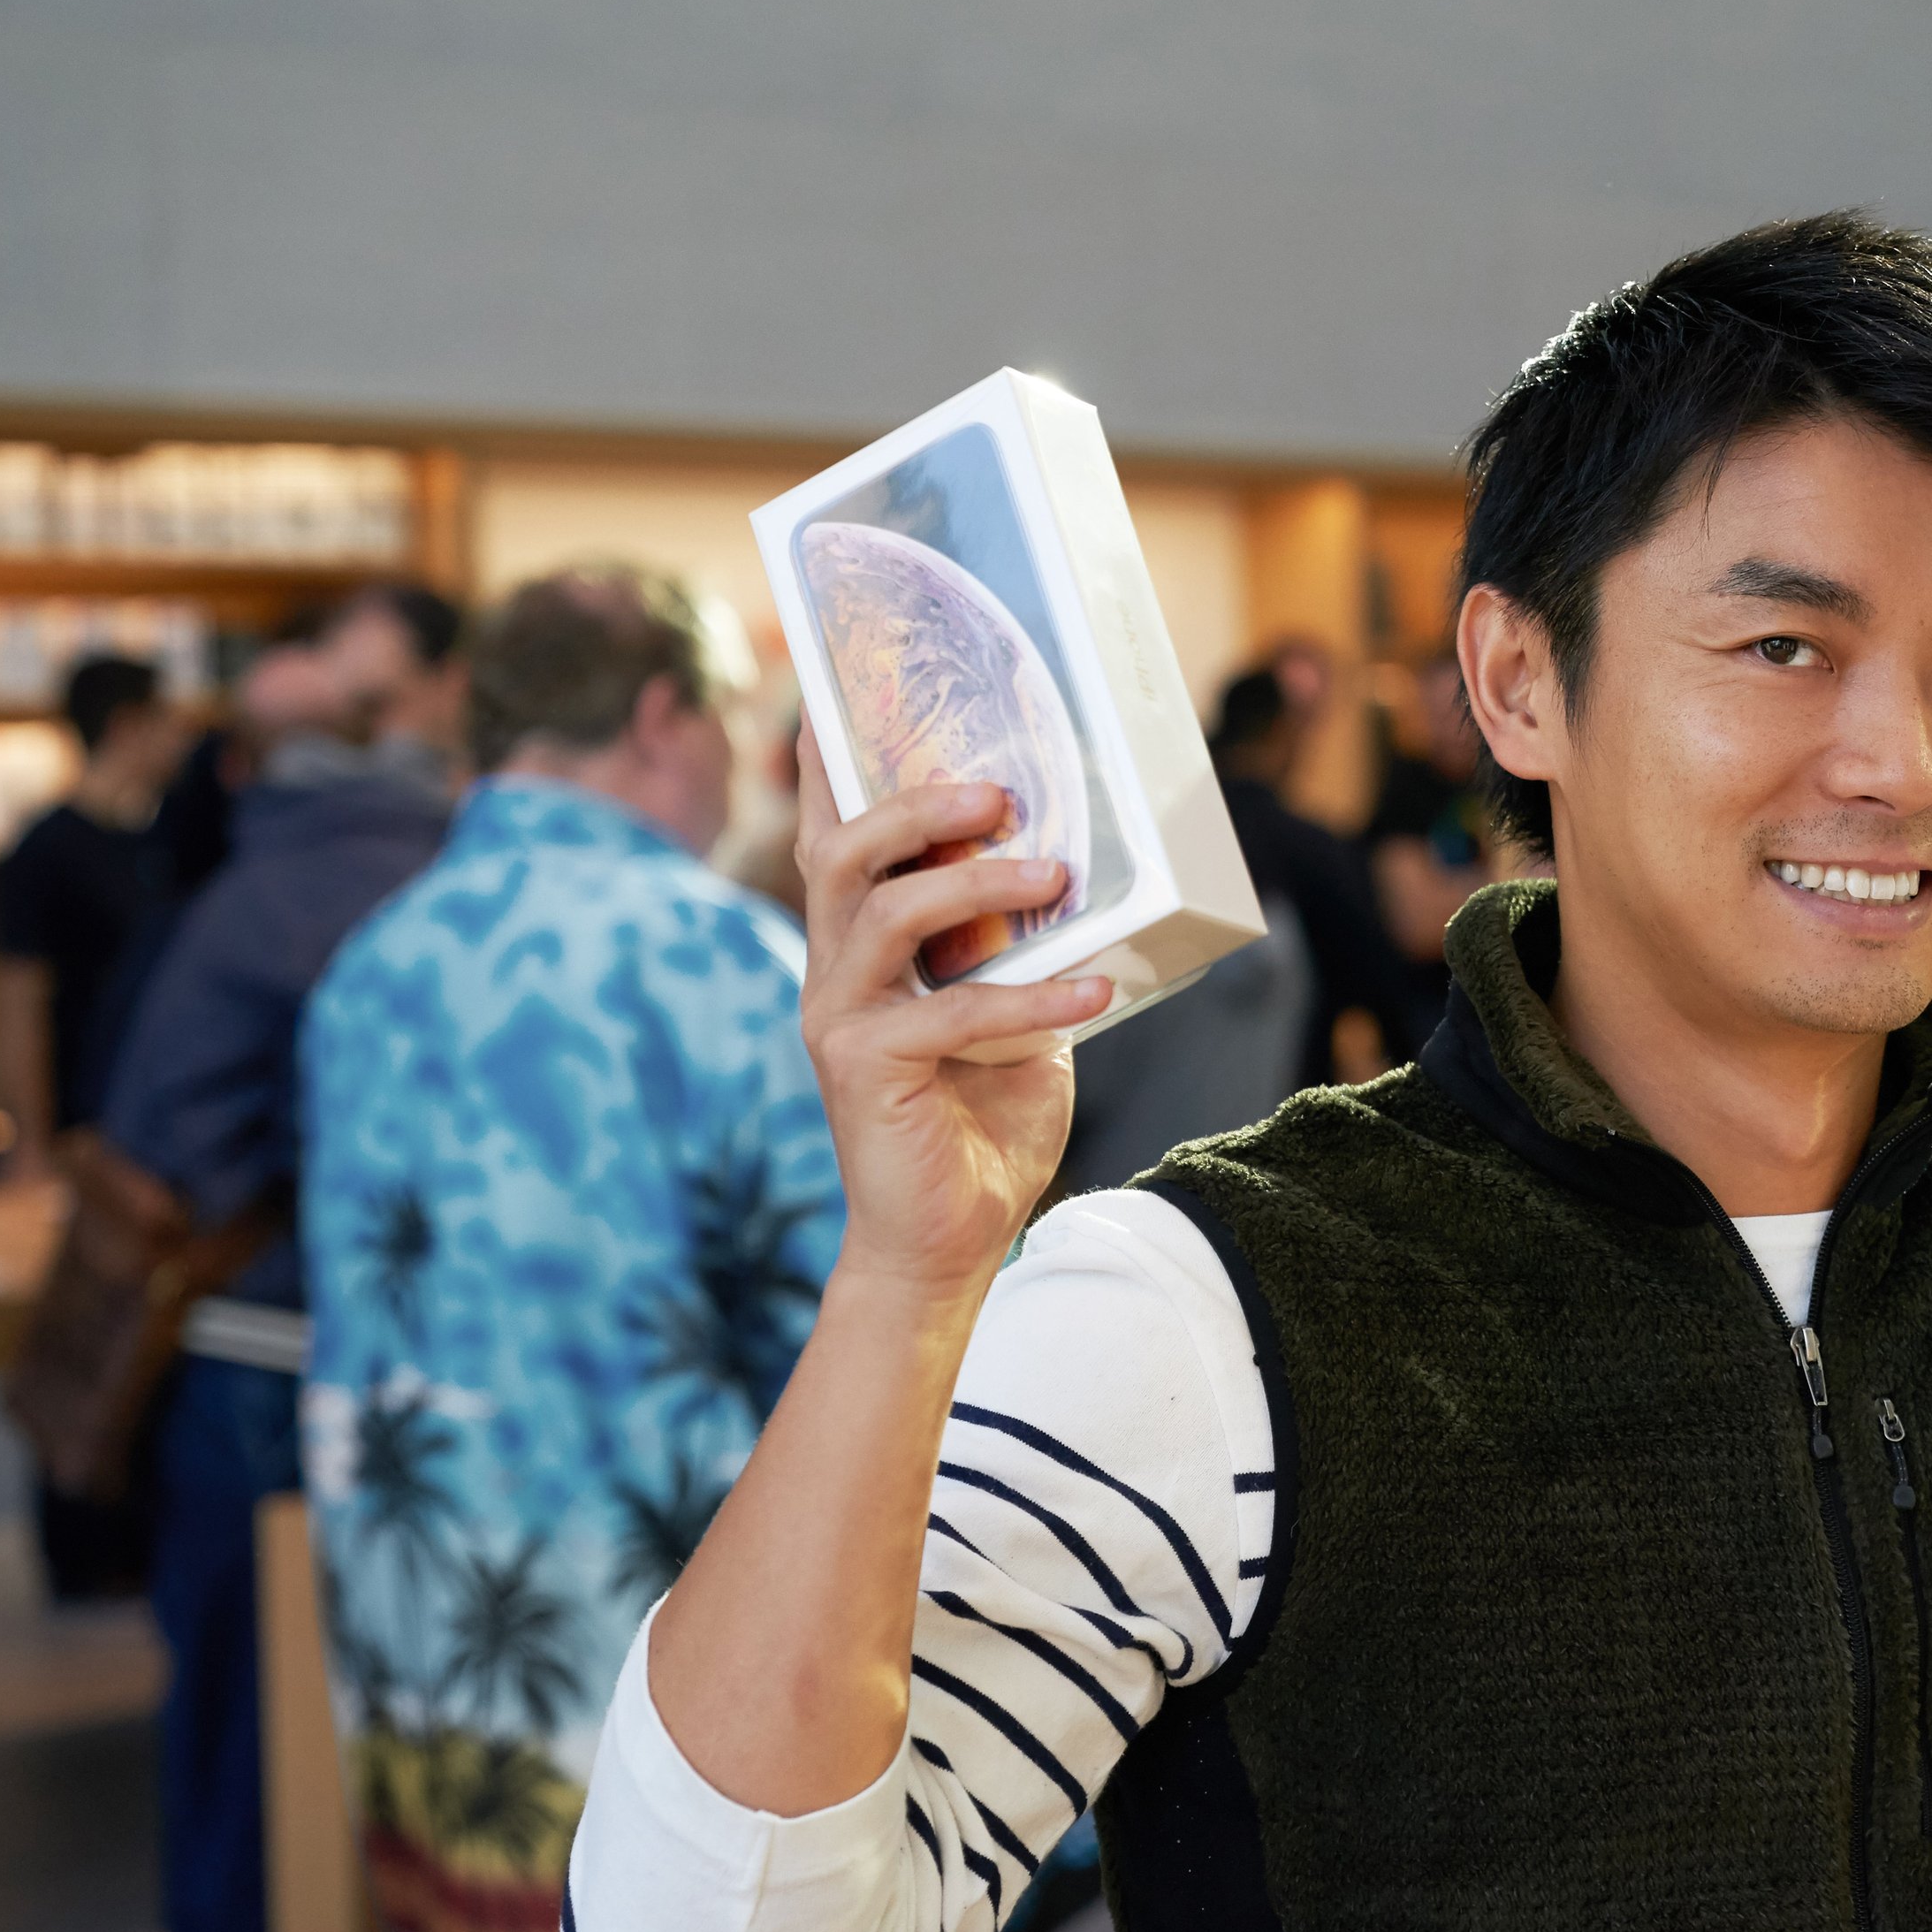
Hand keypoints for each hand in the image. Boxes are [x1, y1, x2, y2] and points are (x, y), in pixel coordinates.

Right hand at [795, 725, 1111, 1307]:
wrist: (951, 1237)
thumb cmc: (983, 1118)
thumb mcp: (1019, 1010)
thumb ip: (1023, 945)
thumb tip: (1076, 873)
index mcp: (863, 943)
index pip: (835, 838)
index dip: (834, 765)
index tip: (844, 694)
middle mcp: (835, 968)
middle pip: (843, 853)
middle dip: (916, 805)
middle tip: (999, 791)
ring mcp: (837, 1016)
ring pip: (880, 913)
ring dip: (970, 882)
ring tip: (1054, 872)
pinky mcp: (860, 1068)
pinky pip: (947, 1011)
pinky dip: (1031, 994)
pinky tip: (1097, 989)